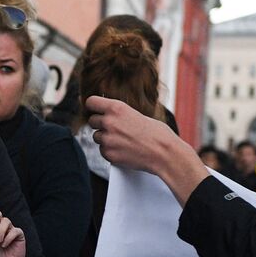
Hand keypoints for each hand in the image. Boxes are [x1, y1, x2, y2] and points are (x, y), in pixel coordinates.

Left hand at [84, 96, 208, 204]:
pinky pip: (102, 150)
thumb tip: (107, 115)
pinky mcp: (108, 154)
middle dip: (100, 125)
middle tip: (114, 129)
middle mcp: (109, 122)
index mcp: (117, 108)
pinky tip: (125, 150)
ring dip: (105, 139)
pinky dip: (110, 151)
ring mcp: (107, 139)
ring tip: (123, 141)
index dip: (93, 107)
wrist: (164, 153)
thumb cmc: (156, 134)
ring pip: (96, 137)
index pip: (91, 102)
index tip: (95, 110)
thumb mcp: (137, 115)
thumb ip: (119, 115)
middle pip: (92, 121)